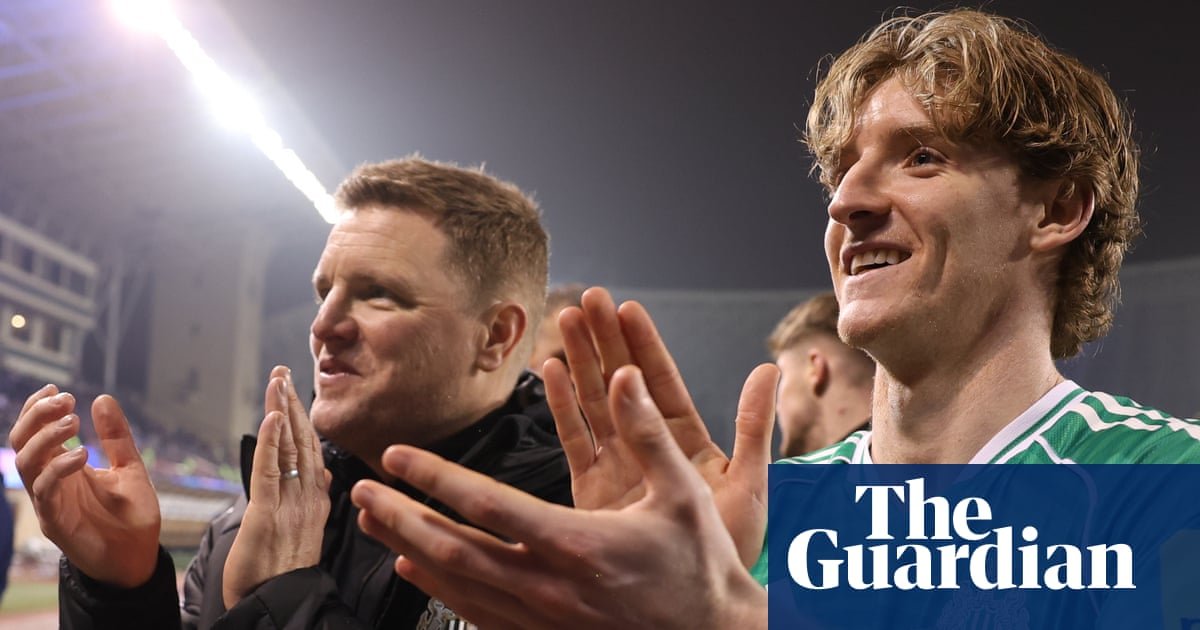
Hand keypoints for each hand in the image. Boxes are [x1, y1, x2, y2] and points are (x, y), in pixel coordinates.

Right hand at [9, 386, 160, 587]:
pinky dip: (58, 469)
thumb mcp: (129, 467)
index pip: (35, 432)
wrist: (139, 555)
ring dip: (46, 437)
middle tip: (65, 400)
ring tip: (73, 421)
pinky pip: (44, 492)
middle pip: (22, 442)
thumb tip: (102, 398)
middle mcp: (51, 481)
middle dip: (37, 416)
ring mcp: (50, 501)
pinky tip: (81, 453)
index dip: (38, 409)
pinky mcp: (55, 522)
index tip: (57, 389)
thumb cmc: (130, 514)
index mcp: (63, 466)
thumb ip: (116, 437)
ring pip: (25, 463)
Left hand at [223, 366, 330, 608]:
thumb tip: (324, 472)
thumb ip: (312, 498)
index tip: (297, 392)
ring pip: (288, 449)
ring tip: (277, 381)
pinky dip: (270, 442)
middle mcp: (309, 498)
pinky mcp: (268, 514)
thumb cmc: (281, 575)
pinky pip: (270, 471)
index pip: (311, 450)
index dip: (304, 419)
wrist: (277, 604)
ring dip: (281, 411)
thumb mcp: (303, 532)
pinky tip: (270, 417)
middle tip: (284, 372)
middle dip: (293, 404)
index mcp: (316, 501)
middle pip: (303, 441)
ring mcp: (291, 504)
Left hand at [351, 366, 766, 629]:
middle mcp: (549, 584)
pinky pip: (477, 611)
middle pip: (455, 549)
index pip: (488, 506)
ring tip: (373, 523)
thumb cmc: (700, 564)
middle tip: (360, 492)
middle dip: (402, 517)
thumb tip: (625, 375)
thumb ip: (647, 432)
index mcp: (577, 544)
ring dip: (410, 548)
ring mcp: (543, 615)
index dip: (436, 478)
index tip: (397, 455)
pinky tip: (415, 568)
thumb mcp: (684, 493)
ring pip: (458, 583)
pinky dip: (439, 586)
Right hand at [544, 287, 777, 566]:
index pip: (661, 380)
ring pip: (595, 401)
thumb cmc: (731, 548)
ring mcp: (619, 465)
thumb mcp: (750, 484)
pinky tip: (551, 371)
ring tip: (564, 320)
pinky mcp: (592, 490)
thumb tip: (770, 370)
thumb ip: (754, 425)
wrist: (697, 602)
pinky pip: (574, 438)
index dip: (643, 344)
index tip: (627, 308)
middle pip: (622, 381)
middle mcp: (649, 446)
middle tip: (588, 299)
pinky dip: (561, 405)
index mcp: (686, 440)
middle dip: (605, 339)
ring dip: (581, 360)